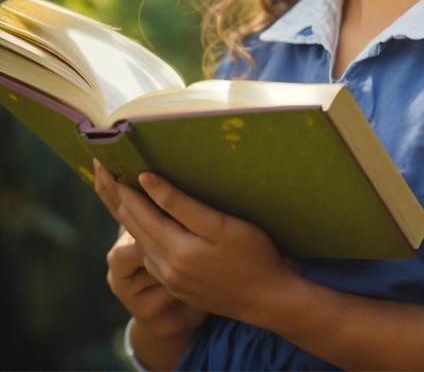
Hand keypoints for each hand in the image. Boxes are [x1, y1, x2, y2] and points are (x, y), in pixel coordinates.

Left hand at [94, 159, 299, 328]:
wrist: (268, 299)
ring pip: (143, 245)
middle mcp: (168, 267)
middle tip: (110, 178)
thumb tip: (148, 180)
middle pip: (137, 230)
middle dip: (122, 202)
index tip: (116, 168)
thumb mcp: (220, 225)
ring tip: (124, 199)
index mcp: (176, 249)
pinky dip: (144, 240)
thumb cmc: (252, 254)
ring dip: (131, 221)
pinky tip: (147, 231)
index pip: (142, 214)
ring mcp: (173, 280)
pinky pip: (153, 260)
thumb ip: (182, 204)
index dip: (128, 190)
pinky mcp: (181, 287)